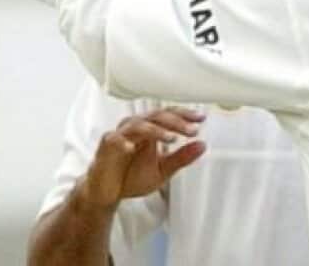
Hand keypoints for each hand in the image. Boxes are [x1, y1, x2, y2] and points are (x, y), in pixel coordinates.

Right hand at [78, 108, 206, 209]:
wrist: (108, 193)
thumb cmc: (132, 177)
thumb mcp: (162, 170)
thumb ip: (181, 158)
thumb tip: (203, 145)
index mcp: (149, 130)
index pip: (168, 115)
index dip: (184, 114)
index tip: (201, 118)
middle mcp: (135, 127)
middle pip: (156, 116)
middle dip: (175, 122)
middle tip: (191, 130)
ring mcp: (120, 135)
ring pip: (137, 124)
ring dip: (155, 130)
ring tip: (171, 138)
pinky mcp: (106, 147)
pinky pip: (114, 140)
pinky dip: (122, 142)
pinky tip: (132, 148)